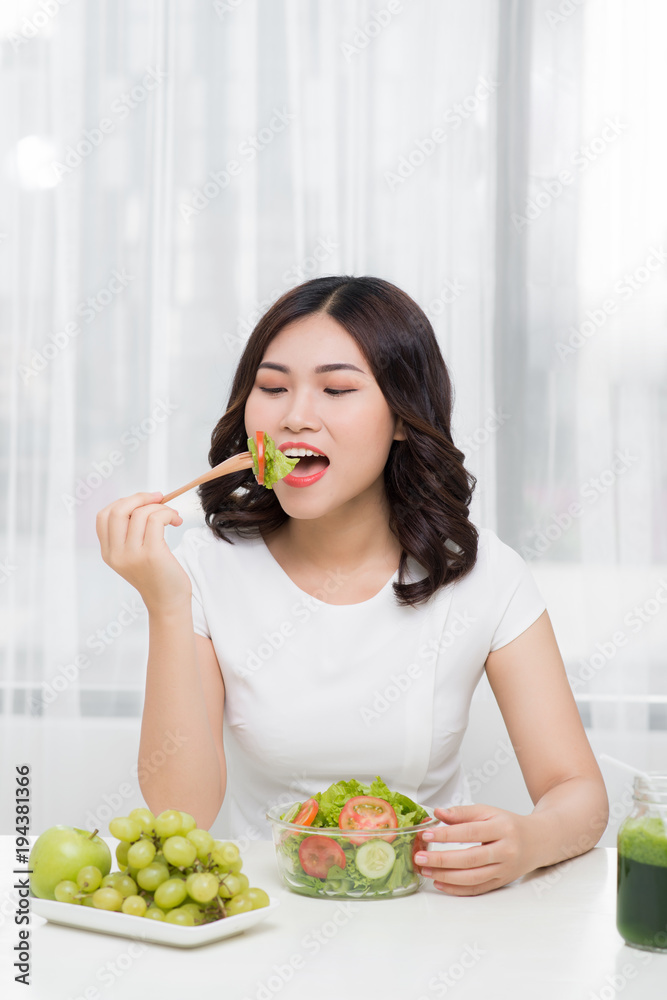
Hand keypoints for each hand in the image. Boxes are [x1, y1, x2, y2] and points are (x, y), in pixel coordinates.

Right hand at [96, 492, 191, 614]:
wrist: (168, 603)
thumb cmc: (157, 575)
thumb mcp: (134, 555)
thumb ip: (130, 533)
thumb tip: (144, 500)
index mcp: (108, 552)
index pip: (103, 516)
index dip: (123, 502)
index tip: (142, 502)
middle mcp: (116, 554)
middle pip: (118, 510)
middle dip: (140, 497)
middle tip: (160, 498)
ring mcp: (132, 555)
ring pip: (141, 513)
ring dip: (161, 507)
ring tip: (172, 516)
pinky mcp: (151, 554)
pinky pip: (156, 520)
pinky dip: (168, 514)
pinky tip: (176, 521)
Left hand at [413, 804, 536, 895]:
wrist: (538, 841)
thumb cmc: (509, 824)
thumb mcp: (488, 812)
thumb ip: (462, 813)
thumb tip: (438, 813)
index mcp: (502, 828)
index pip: (470, 832)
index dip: (447, 834)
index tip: (427, 834)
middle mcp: (506, 851)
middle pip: (470, 859)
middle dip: (442, 859)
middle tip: (420, 857)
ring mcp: (504, 870)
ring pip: (472, 878)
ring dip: (446, 876)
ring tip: (426, 870)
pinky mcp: (501, 883)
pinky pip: (477, 889)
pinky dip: (457, 889)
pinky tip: (440, 882)